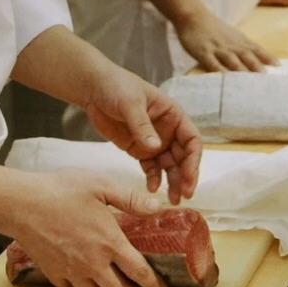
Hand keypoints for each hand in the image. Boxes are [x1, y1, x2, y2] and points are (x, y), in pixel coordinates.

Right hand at [7, 170, 168, 286]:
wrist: (22, 203)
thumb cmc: (61, 190)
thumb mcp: (102, 185)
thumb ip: (131, 199)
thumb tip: (157, 208)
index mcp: (109, 243)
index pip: (139, 272)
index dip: (154, 284)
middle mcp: (93, 263)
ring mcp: (72, 271)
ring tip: (112, 283)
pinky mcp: (54, 273)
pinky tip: (84, 277)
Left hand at [83, 68, 202, 204]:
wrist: (94, 89)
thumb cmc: (117, 87)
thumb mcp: (131, 103)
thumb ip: (142, 126)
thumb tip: (156, 147)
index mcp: (173, 115)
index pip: (192, 140)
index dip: (193, 159)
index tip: (189, 176)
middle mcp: (168, 130)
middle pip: (184, 157)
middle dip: (186, 176)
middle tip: (184, 195)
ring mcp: (154, 141)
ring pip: (170, 166)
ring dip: (173, 182)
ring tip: (173, 200)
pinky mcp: (139, 150)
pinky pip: (151, 168)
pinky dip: (154, 179)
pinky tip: (152, 189)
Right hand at [175, 11, 278, 71]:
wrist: (193, 16)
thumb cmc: (215, 29)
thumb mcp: (234, 36)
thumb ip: (248, 48)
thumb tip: (266, 61)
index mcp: (240, 41)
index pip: (257, 49)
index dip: (268, 57)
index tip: (280, 67)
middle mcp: (231, 45)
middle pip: (247, 56)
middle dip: (257, 67)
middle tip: (267, 79)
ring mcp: (217, 49)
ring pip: (232, 61)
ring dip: (242, 71)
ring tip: (250, 83)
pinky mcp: (203, 52)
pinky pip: (212, 63)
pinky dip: (219, 71)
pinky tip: (224, 79)